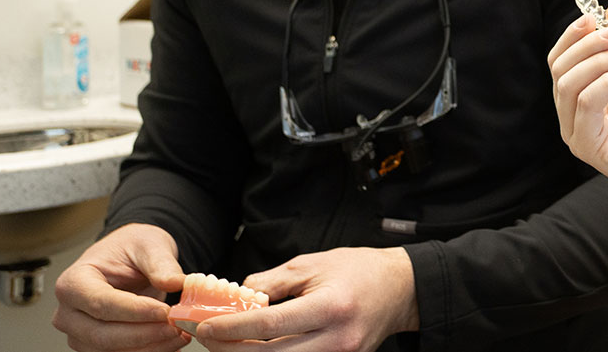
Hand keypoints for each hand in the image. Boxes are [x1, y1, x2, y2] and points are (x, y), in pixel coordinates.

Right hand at [51, 223, 190, 351]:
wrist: (128, 260)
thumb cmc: (130, 249)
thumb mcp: (149, 245)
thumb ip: (161, 264)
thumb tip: (175, 282)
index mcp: (73, 282)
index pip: (101, 303)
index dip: (135, 311)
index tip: (165, 312)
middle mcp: (69, 312)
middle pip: (101, 334)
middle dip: (143, 334)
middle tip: (177, 327)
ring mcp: (79, 333)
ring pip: (111, 351)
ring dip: (149, 346)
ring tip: (179, 333)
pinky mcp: (94, 346)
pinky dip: (148, 351)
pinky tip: (170, 342)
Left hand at [194, 246, 416, 350]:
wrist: (401, 289)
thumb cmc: (359, 270)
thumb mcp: (314, 264)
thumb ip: (273, 281)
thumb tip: (237, 298)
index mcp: (331, 307)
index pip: (272, 325)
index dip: (234, 329)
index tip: (206, 327)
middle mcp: (337, 339)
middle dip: (232, 350)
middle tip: (206, 338)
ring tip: (227, 344)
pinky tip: (256, 349)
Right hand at [549, 0, 607, 216]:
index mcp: (584, 95)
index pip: (561, 59)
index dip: (574, 35)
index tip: (599, 17)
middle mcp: (574, 114)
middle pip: (560, 68)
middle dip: (588, 44)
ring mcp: (578, 133)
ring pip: (568, 84)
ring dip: (599, 61)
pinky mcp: (590, 147)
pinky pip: (586, 104)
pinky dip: (607, 82)